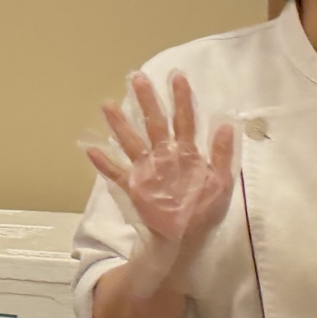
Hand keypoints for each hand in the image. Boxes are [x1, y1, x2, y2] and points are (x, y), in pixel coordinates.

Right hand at [86, 71, 237, 279]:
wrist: (185, 240)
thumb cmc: (204, 212)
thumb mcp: (221, 184)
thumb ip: (222, 156)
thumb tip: (226, 124)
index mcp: (187, 153)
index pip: (184, 120)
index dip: (181, 99)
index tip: (177, 77)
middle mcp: (164, 156)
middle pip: (154, 123)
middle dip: (146, 101)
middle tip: (137, 78)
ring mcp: (147, 170)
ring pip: (131, 142)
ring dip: (120, 125)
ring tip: (106, 105)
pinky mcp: (134, 187)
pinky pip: (116, 173)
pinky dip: (104, 163)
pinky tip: (90, 150)